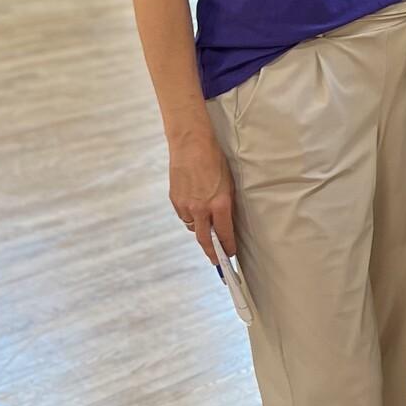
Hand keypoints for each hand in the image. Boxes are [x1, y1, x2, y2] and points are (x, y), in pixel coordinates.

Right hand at [168, 128, 236, 261]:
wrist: (191, 143)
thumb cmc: (214, 160)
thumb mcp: (229, 183)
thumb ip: (226, 205)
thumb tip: (225, 222)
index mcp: (219, 204)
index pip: (224, 234)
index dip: (228, 247)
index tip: (231, 254)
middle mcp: (201, 208)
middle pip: (205, 240)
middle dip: (212, 253)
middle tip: (217, 262)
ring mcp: (186, 205)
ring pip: (192, 228)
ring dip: (200, 231)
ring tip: (206, 231)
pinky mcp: (175, 200)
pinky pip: (184, 216)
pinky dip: (190, 217)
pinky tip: (195, 211)